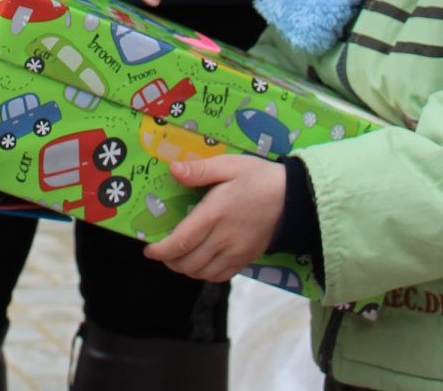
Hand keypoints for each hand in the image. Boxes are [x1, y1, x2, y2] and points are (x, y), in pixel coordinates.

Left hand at [143, 155, 285, 281]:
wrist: (293, 198)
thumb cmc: (257, 177)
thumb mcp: (228, 164)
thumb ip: (199, 169)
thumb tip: (173, 170)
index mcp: (215, 214)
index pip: (182, 241)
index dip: (162, 250)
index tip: (149, 250)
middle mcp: (224, 239)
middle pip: (189, 263)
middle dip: (170, 261)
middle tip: (161, 250)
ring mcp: (237, 253)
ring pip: (203, 273)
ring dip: (186, 269)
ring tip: (177, 255)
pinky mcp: (246, 259)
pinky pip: (220, 276)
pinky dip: (205, 273)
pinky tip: (200, 260)